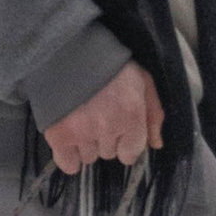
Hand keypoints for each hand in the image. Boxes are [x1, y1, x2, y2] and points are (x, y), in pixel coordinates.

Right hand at [45, 61, 162, 177]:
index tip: (117, 128)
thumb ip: (153, 114)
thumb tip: (156, 144)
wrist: (69, 51)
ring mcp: (83, 133)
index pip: (131, 152)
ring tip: (81, 120)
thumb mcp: (142, 81)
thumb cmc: (111, 65)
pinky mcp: (59, 135)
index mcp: (131, 115)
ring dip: (87, 144)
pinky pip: (68, 164)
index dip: (124, 141)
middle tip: (97, 115)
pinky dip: (69, 157)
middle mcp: (109, 128)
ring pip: (89, 157)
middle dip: (105, 138)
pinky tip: (69, 140)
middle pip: (109, 153)